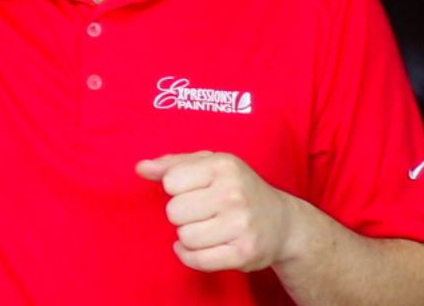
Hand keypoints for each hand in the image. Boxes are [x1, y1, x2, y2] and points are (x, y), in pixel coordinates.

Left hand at [136, 151, 297, 272]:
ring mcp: (242, 225)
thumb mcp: (209, 165)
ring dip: (188, 235)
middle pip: (174, 212)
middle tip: (201, 212)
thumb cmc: (237, 189)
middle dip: (181, 214)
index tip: (193, 190)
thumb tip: (141, 168)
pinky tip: (200, 246)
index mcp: (224, 166)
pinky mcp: (244, 253)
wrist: (283, 223)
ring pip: (184, 237)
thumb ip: (172, 164)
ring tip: (207, 228)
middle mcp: (234, 194)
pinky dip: (190, 256)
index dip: (176, 189)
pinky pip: (196, 259)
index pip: (170, 182)